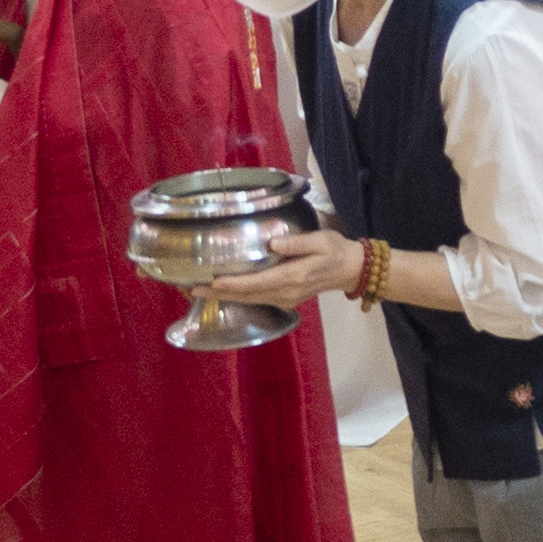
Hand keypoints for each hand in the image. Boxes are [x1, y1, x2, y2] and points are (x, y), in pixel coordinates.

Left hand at [203, 227, 371, 312]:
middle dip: (219, 293)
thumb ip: (297, 243)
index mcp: (292, 277)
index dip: (233, 284)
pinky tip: (224, 292)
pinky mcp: (285, 300)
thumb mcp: (321, 240)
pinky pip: (256, 300)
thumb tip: (274, 243)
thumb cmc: (334, 250)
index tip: (213, 281)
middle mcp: (285, 292)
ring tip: (201, 291)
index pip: (256, 283)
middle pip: (246, 296)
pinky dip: (238, 297)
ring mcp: (285, 299)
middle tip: (193, 288)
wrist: (349, 270)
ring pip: (249, 301)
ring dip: (225, 297)